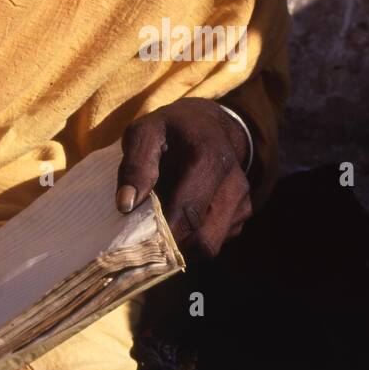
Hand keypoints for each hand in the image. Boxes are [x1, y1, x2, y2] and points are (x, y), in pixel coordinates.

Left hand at [115, 99, 251, 259]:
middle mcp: (235, 182)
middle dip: (174, 244)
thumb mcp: (145, 132)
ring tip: (163, 219)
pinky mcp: (242, 214)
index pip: (190, 210)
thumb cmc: (170, 129)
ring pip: (211, 245)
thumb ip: (135, 165)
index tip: (140, 243)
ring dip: (184, 242)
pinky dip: (195, 237)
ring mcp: (242, 201)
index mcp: (211, 157)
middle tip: (146, 235)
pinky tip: (181, 215)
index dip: (165, 233)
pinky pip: (216, 240)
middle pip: (204, 239)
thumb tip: (126, 205)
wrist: (208, 124)